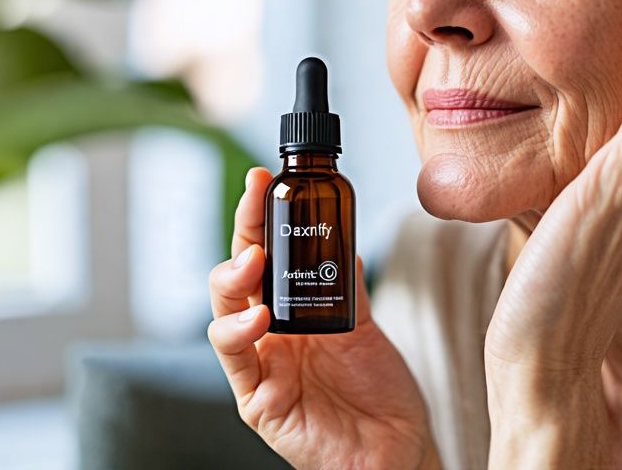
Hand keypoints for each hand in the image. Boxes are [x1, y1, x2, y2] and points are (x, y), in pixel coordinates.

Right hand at [208, 167, 439, 469]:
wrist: (398, 449)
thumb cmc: (377, 393)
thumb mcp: (364, 325)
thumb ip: (346, 283)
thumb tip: (342, 231)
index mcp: (286, 311)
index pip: (261, 253)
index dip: (255, 216)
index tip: (259, 178)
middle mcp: (266, 335)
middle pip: (236, 275)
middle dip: (241, 233)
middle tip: (254, 202)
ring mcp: (259, 367)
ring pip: (223, 314)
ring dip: (232, 280)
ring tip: (253, 258)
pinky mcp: (259, 402)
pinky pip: (237, 363)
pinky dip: (239, 335)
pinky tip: (257, 317)